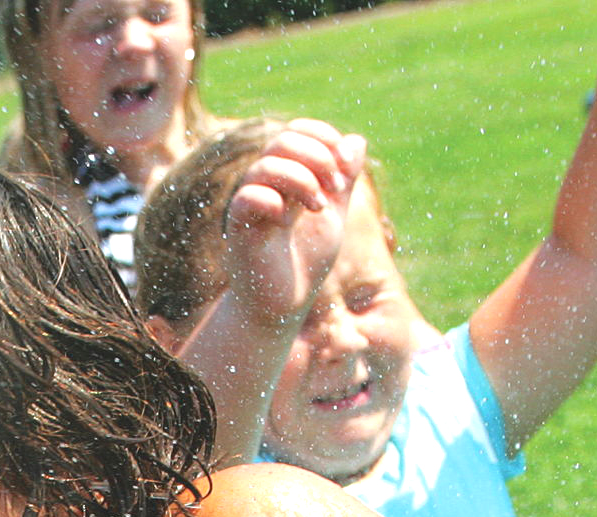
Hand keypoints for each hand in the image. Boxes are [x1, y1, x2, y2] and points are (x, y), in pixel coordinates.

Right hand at [219, 121, 368, 328]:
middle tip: (336, 187)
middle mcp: (264, 185)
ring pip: (267, 165)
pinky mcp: (240, 231)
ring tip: (320, 207)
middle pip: (282, 141)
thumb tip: (356, 141)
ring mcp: (250, 206)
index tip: (344, 167)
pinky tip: (288, 219)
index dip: (323, 137)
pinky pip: (247, 198)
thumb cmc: (304, 262)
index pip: (296, 132)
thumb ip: (342, 181)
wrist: (284, 304)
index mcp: (285, 177)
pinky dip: (273, 200)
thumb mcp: (332, 215)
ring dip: (303, 179)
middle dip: (318, 157)